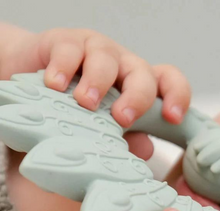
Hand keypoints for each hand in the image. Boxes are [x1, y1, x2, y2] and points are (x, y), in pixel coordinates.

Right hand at [2, 26, 190, 126]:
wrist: (34, 85)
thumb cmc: (79, 111)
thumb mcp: (105, 128)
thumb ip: (127, 140)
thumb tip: (146, 149)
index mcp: (139, 86)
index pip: (169, 82)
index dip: (177, 96)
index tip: (173, 118)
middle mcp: (122, 67)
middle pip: (142, 73)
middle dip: (137, 97)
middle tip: (123, 119)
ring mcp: (95, 52)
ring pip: (106, 59)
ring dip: (98, 82)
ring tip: (85, 103)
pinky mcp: (64, 43)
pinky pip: (69, 50)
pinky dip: (63, 68)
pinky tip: (56, 85)